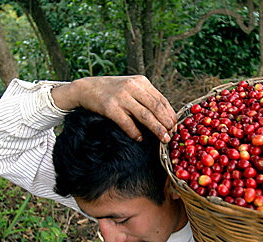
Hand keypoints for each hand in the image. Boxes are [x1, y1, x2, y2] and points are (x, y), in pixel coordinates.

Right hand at [51, 75, 176, 141]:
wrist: (86, 88)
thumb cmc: (111, 90)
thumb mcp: (130, 87)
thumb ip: (145, 97)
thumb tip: (164, 116)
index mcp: (141, 81)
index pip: (161, 99)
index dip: (170, 113)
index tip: (176, 125)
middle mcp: (132, 87)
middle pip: (156, 107)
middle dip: (167, 122)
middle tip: (173, 134)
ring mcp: (121, 97)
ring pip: (145, 115)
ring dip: (156, 129)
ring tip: (164, 138)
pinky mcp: (110, 107)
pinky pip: (126, 122)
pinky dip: (134, 132)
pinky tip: (139, 138)